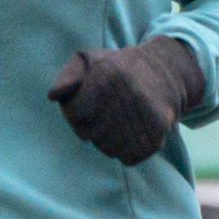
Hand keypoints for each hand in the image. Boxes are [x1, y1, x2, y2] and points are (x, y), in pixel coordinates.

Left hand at [48, 37, 204, 165]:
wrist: (165, 70)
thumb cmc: (117, 68)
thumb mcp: (88, 61)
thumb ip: (66, 77)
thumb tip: (53, 96)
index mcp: (106, 74)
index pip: (77, 115)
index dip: (75, 116)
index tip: (84, 109)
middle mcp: (127, 93)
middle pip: (93, 136)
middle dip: (93, 130)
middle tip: (103, 118)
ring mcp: (145, 112)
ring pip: (111, 150)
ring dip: (109, 144)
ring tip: (117, 126)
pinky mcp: (160, 128)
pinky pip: (132, 157)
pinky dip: (128, 153)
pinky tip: (131, 136)